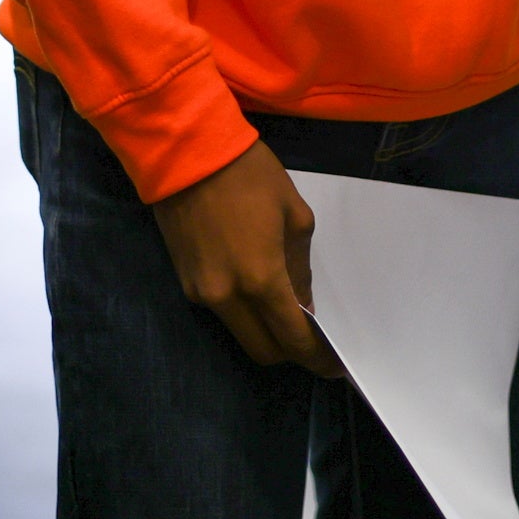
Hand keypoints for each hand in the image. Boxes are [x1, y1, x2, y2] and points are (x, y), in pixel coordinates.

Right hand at [150, 140, 340, 376]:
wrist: (185, 152)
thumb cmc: (248, 175)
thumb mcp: (293, 214)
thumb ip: (300, 267)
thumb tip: (302, 302)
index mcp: (261, 280)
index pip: (293, 339)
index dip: (317, 357)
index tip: (334, 366)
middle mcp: (228, 298)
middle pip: (264, 351)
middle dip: (291, 352)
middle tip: (311, 339)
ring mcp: (202, 294)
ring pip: (241, 333)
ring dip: (266, 332)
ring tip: (286, 310)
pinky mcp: (184, 283)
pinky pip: (222, 311)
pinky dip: (243, 311)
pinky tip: (254, 286)